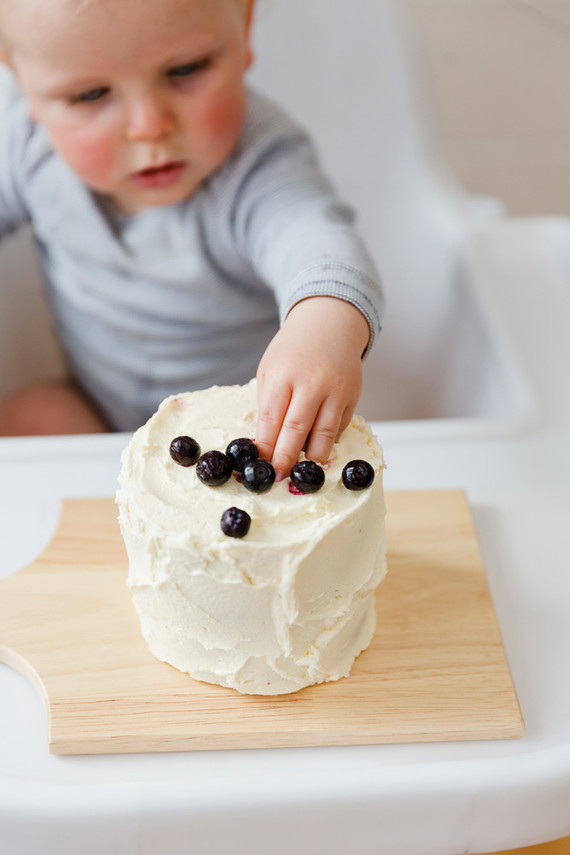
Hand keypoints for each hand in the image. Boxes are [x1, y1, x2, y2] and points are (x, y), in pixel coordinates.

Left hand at [255, 297, 369, 478]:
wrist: (329, 325)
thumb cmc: (293, 351)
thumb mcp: (270, 370)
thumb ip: (268, 405)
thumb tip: (264, 444)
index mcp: (284, 375)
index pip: (272, 418)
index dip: (266, 446)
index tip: (261, 465)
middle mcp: (312, 382)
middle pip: (297, 429)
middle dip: (286, 458)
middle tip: (279, 476)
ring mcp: (336, 390)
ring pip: (324, 435)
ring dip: (311, 458)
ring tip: (300, 471)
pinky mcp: (353, 397)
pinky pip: (339, 428)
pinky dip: (327, 441)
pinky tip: (317, 448)